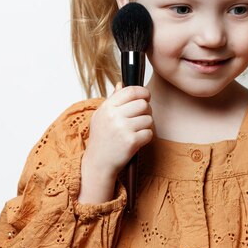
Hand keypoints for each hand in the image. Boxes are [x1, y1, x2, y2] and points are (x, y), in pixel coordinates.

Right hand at [79, 83, 152, 202]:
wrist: (98, 163)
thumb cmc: (101, 139)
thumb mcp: (101, 116)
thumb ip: (112, 100)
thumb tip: (120, 84)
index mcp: (107, 107)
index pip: (131, 91)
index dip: (143, 92)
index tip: (146, 97)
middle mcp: (114, 116)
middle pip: (143, 104)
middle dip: (147, 110)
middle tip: (141, 118)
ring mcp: (123, 129)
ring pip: (148, 119)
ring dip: (146, 125)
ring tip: (136, 131)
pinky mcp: (131, 141)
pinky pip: (149, 133)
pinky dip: (146, 137)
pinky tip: (137, 140)